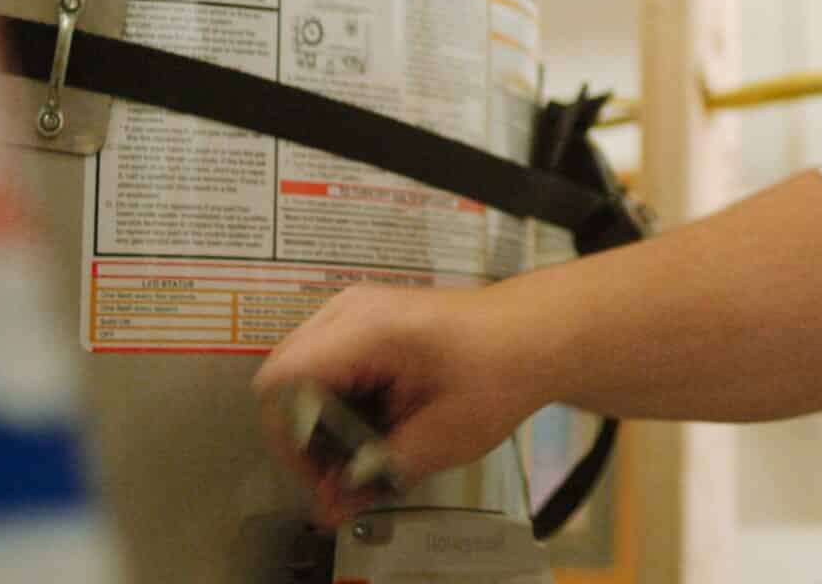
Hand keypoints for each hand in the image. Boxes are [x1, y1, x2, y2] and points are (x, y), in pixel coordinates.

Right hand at [251, 282, 540, 523]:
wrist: (538, 332)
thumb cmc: (502, 371)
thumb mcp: (447, 434)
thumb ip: (382, 472)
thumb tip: (330, 509)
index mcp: (366, 330)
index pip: (284, 380)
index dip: (290, 437)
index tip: (325, 475)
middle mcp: (347, 312)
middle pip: (285, 380)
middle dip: (306, 437)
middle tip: (345, 475)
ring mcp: (353, 313)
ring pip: (302, 377)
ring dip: (323, 424)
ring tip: (366, 455)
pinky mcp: (363, 325)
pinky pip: (325, 368)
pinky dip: (340, 405)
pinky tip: (377, 428)